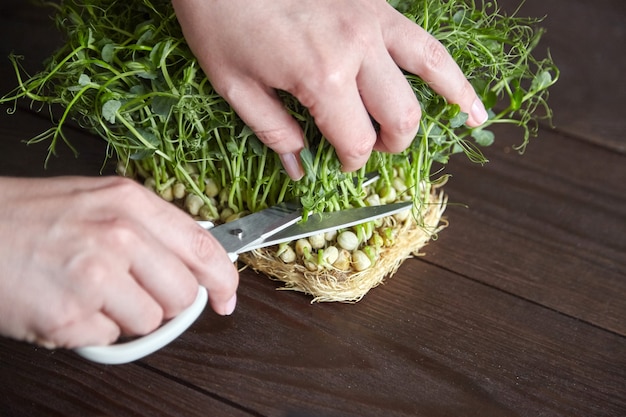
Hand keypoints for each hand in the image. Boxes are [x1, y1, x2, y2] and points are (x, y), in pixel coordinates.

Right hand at [0, 176, 237, 348]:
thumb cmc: (32, 217)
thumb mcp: (99, 201)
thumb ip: (151, 227)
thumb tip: (195, 261)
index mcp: (130, 203)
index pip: (203, 247)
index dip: (223, 278)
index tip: (227, 297)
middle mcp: (118, 236)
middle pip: (183, 294)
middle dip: (165, 301)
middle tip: (131, 289)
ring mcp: (95, 277)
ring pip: (150, 321)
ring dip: (125, 315)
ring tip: (90, 291)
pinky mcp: (69, 317)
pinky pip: (110, 338)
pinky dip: (92, 329)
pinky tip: (67, 303)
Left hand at [172, 0, 487, 178]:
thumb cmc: (219, 16)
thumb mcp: (233, 84)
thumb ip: (273, 131)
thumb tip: (298, 166)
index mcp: (321, 76)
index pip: (356, 140)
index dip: (351, 162)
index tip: (340, 163)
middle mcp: (357, 49)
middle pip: (399, 116)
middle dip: (389, 143)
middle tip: (371, 147)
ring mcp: (373, 20)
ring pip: (430, 72)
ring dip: (442, 107)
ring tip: (463, 123)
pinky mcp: (377, 2)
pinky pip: (424, 39)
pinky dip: (450, 69)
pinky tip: (465, 92)